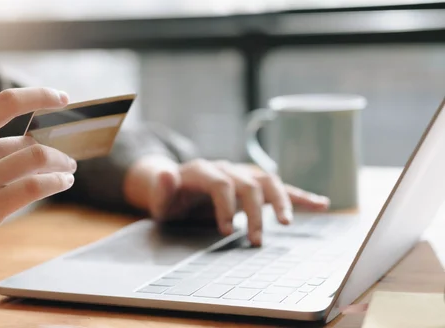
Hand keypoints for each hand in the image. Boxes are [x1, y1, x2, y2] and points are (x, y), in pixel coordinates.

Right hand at [0, 87, 76, 291]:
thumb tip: (29, 150)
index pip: (6, 102)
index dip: (39, 96)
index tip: (62, 98)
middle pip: (28, 140)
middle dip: (57, 148)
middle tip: (69, 157)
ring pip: (38, 157)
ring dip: (62, 163)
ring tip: (68, 170)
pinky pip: (36, 186)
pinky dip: (58, 181)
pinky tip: (63, 183)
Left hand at [125, 156, 329, 245]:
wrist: (176, 185)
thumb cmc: (169, 197)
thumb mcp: (159, 197)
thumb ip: (161, 188)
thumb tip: (166, 174)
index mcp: (203, 171)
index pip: (221, 183)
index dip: (225, 206)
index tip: (225, 231)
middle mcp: (227, 169)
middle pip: (248, 184)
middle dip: (254, 213)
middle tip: (256, 241)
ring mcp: (242, 174)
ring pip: (268, 181)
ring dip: (281, 201)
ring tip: (289, 223)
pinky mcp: (254, 184)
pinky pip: (280, 187)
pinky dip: (300, 195)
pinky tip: (321, 204)